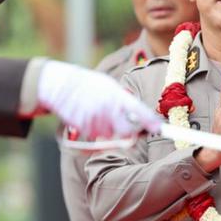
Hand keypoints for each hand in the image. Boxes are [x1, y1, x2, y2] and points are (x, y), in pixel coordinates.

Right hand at [36, 61, 160, 139]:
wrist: (60, 84)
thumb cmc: (89, 85)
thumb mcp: (109, 86)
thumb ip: (124, 101)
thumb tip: (140, 117)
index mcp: (116, 95)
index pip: (138, 110)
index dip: (150, 121)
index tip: (160, 128)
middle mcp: (107, 107)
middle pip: (126, 131)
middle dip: (128, 131)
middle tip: (123, 125)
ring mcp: (95, 118)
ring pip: (110, 135)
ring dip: (107, 129)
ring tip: (98, 113)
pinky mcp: (83, 126)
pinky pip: (95, 136)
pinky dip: (93, 129)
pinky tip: (87, 115)